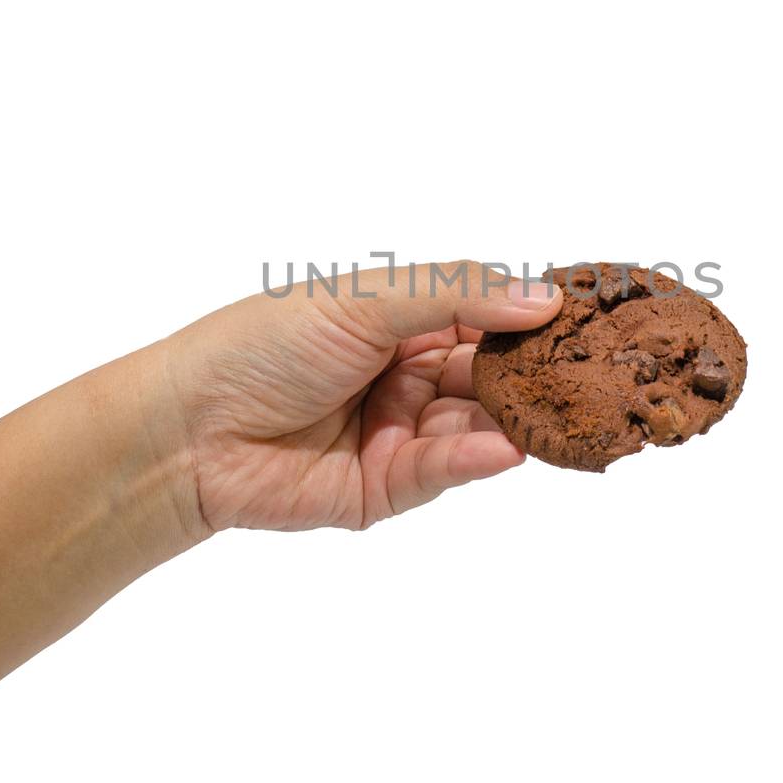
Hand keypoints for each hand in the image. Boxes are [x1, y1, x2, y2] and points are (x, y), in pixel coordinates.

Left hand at [161, 260, 562, 530]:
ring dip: (515, 418)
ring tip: (561, 411)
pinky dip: (477, 456)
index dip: (533, 313)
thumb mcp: (363, 300)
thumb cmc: (262, 345)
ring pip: (477, 423)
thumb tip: (544, 297)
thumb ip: (456, 294)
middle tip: (595, 371)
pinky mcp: (387, 487)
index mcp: (402, 320)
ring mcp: (400, 433)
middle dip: (537, 372)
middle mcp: (408, 375)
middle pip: (492, 373)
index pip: (486, 313)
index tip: (590, 314)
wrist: (187, 429)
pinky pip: (445, 468)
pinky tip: (506, 447)